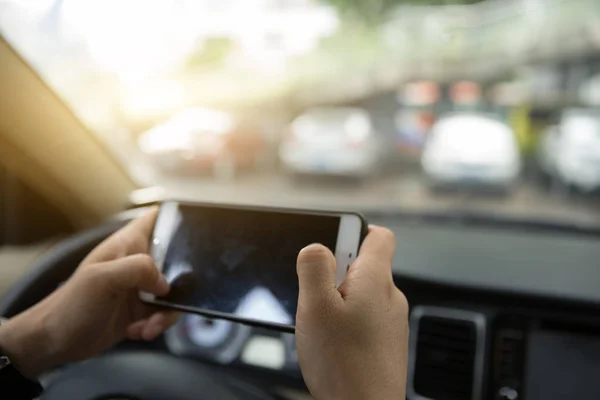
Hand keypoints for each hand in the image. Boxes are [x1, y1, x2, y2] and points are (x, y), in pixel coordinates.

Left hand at [0, 207, 178, 377]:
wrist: (55, 342)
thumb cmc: (71, 305)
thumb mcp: (102, 279)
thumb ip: (138, 269)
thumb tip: (166, 282)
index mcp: (127, 245)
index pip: (155, 219)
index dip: (176, 219)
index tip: (194, 233)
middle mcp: (137, 263)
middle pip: (175, 261)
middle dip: (178, 284)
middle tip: (166, 300)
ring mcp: (139, 287)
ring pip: (172, 293)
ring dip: (165, 313)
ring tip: (148, 325)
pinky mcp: (139, 311)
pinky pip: (162, 314)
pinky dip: (155, 325)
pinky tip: (139, 331)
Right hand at [295, 226, 407, 399]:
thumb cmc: (344, 365)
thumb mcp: (315, 307)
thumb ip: (314, 268)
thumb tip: (317, 247)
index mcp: (376, 280)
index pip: (379, 235)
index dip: (354, 230)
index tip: (332, 240)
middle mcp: (391, 297)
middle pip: (365, 266)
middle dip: (336, 273)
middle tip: (316, 294)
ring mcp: (392, 322)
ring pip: (362, 294)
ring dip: (339, 300)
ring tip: (322, 323)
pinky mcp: (386, 343)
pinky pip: (365, 318)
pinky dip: (347, 321)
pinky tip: (332, 341)